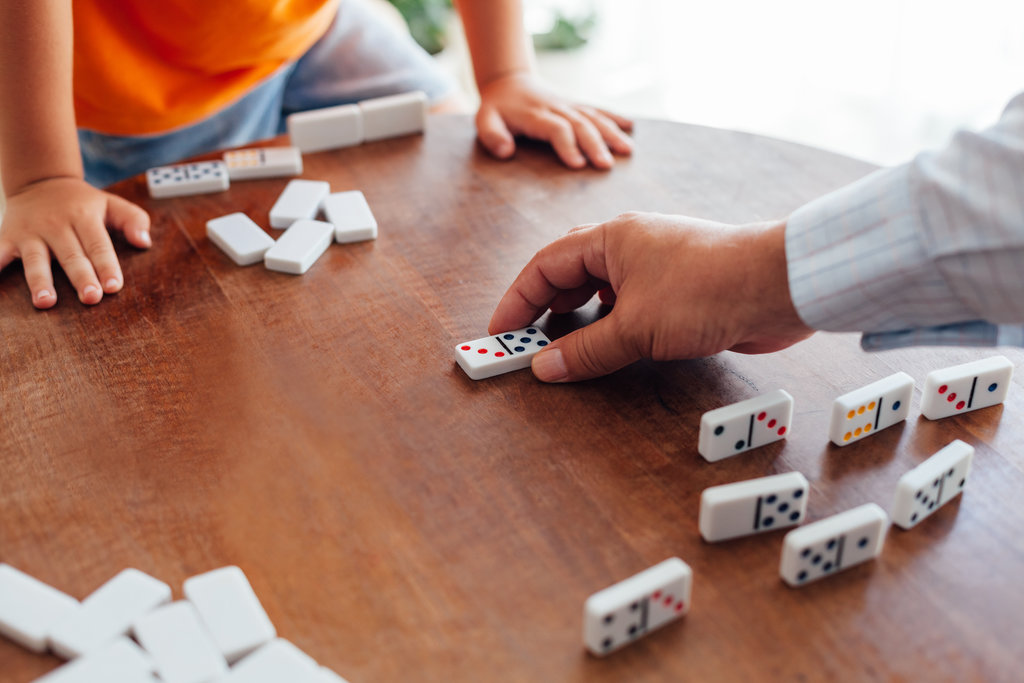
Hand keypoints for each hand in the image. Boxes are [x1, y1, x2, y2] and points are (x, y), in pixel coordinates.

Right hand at [0, 177, 150, 307]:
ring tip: (46, 302)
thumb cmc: (83, 202)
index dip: (106, 265)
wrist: (40, 180)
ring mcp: (30, 232)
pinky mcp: (6, 236)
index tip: (114, 287)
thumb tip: (144, 242)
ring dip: (39, 281)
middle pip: (71, 254)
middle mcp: (56, 224)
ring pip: (36, 259)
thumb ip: (133, 219)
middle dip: (81, 277)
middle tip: (91, 298)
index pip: (98, 244)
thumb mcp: (110, 203)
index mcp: (84, 217)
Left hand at [475, 72, 632, 169]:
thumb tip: (506, 152)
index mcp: (535, 114)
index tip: (578, 165)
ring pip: (593, 117)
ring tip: (627, 150)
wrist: (508, 80)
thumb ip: (492, 136)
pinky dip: (615, 116)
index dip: (568, 145)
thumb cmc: (496, 107)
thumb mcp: (484, 119)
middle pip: (580, 124)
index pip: (556, 129)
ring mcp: (569, 104)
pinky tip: (631, 127)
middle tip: (606, 166)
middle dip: (595, 145)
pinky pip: (597, 108)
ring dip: (611, 133)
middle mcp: (556, 108)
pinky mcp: (576, 104)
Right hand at [488, 212, 814, 381]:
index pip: (545, 265)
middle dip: (544, 309)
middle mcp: (629, 245)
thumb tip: (545, 366)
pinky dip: (610, 325)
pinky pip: (630, 305)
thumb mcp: (635, 327)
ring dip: (578, 318)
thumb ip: (585, 350)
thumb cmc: (707, 289)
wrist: (779, 287)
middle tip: (524, 344)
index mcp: (610, 238)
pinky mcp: (679, 289)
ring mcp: (655, 266)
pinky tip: (610, 346)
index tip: (501, 333)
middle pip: (569, 274)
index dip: (517, 300)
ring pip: (601, 290)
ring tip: (561, 348)